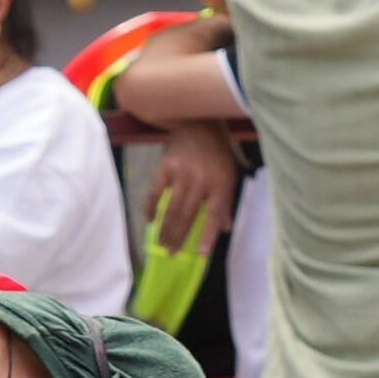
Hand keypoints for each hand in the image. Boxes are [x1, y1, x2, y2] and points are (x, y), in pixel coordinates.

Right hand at [146, 126, 239, 254]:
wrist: (198, 123)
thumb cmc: (217, 153)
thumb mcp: (229, 174)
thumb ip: (226, 202)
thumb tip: (225, 229)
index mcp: (221, 182)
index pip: (214, 214)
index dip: (208, 235)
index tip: (201, 254)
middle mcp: (201, 179)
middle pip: (189, 215)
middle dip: (180, 237)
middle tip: (172, 254)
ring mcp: (181, 173)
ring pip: (172, 208)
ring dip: (165, 229)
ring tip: (161, 244)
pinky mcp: (165, 166)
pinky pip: (155, 192)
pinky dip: (151, 208)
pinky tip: (150, 221)